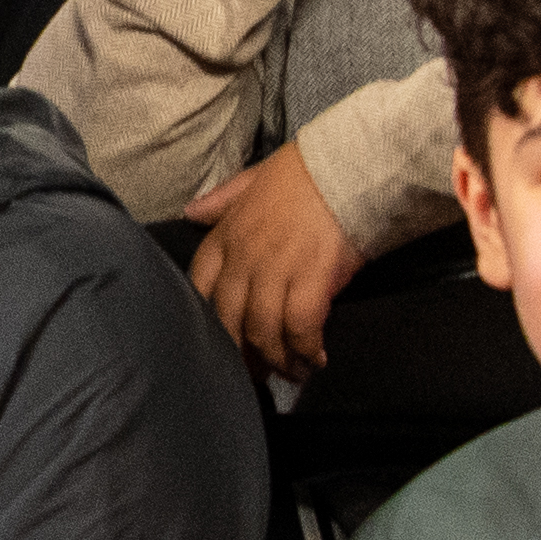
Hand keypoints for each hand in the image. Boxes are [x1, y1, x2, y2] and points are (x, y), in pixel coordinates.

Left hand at [187, 140, 364, 376]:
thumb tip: (190, 212)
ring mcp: (276, 270)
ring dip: (278, 359)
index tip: (217, 339)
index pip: (198, 286)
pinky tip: (316, 359)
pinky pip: (300, 328)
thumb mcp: (253, 179)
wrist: (349, 165)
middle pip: (228, 320)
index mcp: (226, 235)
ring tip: (293, 372)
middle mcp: (244, 257)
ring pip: (263, 330)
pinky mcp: (311, 280)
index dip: (205, 319)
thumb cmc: (306, 171)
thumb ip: (221, 200)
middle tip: (255, 374)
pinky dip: (306, 349)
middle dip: (240, 353)